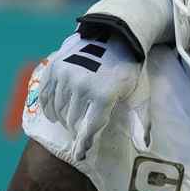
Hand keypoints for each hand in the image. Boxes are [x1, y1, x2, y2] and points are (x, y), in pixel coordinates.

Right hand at [36, 31, 149, 161]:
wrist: (115, 35)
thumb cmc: (129, 69)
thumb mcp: (139, 92)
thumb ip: (141, 119)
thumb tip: (145, 145)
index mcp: (104, 95)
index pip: (89, 128)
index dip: (84, 143)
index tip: (81, 155)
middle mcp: (81, 86)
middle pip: (72, 120)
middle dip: (76, 129)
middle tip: (80, 132)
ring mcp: (65, 76)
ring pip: (57, 109)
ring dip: (62, 119)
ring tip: (69, 122)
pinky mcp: (54, 67)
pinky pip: (44, 94)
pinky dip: (47, 107)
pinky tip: (53, 113)